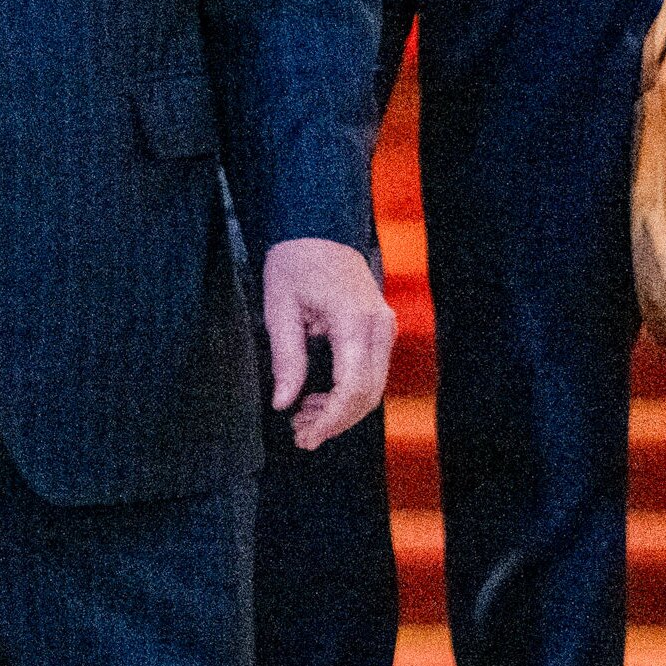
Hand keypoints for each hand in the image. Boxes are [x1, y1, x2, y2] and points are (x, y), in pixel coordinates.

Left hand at [261, 236, 394, 452]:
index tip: (306, 436)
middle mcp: (379, 327)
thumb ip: (286, 359)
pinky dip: (349, 393)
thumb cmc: (295, 262)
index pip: (353, 388)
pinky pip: (371, 372)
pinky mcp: (381, 329)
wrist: (318, 228)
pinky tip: (319, 400)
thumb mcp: (280, 309)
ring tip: (303, 420)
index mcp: (355, 322)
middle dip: (336, 422)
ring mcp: (385, 327)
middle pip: (368, 394)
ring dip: (342, 410)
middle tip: (301, 436)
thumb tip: (283, 403)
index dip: (331, 420)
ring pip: (373, 387)